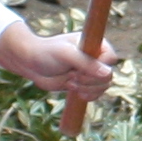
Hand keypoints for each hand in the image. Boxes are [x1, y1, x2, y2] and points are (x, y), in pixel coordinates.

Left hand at [0, 16, 119, 103]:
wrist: (30, 63)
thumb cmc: (46, 52)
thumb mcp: (66, 55)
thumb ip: (86, 63)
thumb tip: (107, 74)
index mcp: (94, 44)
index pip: (111, 58)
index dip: (99, 67)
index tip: (80, 69)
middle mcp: (95, 57)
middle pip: (108, 75)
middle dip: (89, 80)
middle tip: (72, 76)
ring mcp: (90, 71)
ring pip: (103, 86)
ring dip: (87, 89)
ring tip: (70, 83)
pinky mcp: (84, 83)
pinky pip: (96, 94)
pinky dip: (88, 96)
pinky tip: (75, 92)